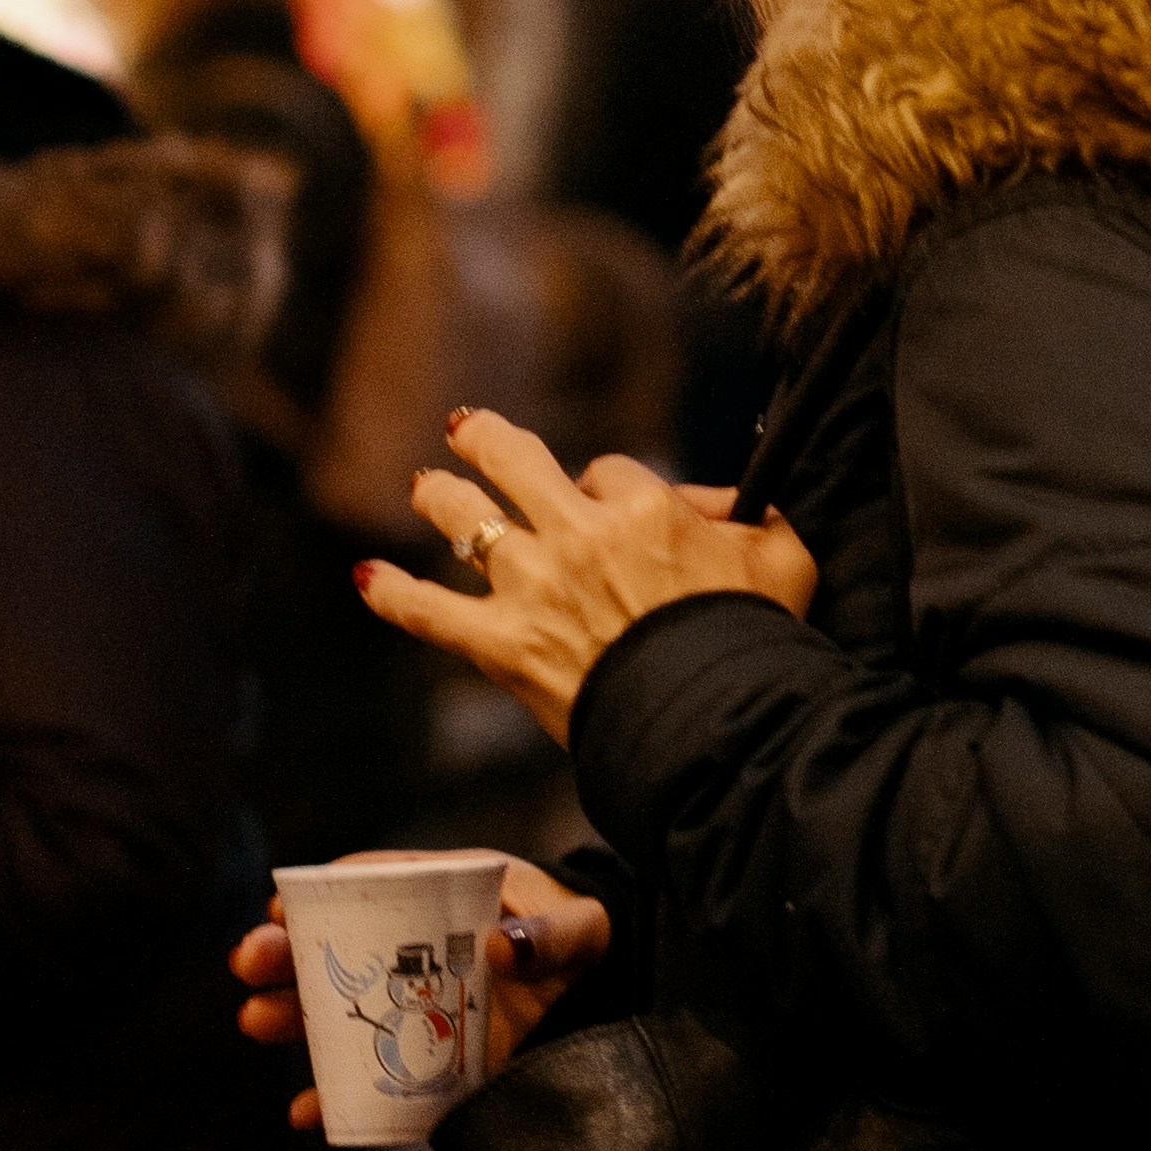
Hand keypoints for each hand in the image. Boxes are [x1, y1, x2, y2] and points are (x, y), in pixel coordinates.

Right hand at [231, 854, 612, 1133]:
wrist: (609, 1003)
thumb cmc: (585, 943)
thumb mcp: (581, 928)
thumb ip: (555, 935)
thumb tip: (501, 948)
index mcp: (443, 897)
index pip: (372, 883)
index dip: (323, 892)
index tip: (283, 907)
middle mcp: (414, 951)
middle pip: (337, 948)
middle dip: (285, 954)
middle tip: (248, 964)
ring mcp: (413, 1009)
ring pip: (338, 1010)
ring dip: (291, 1017)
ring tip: (254, 1020)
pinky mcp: (423, 1062)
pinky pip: (368, 1081)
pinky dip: (334, 1097)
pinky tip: (304, 1111)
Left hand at [352, 410, 819, 748]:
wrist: (713, 721)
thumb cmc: (751, 643)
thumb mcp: (785, 562)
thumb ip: (763, 519)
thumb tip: (740, 507)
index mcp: (644, 506)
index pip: (608, 471)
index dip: (605, 487)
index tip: (607, 507)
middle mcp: (578, 533)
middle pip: (515, 462)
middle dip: (486, 441)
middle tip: (464, 429)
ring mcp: (533, 586)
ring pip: (465, 521)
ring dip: (437, 498)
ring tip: (422, 486)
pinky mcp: (502, 644)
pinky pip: (430, 614)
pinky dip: (393, 596)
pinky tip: (365, 576)